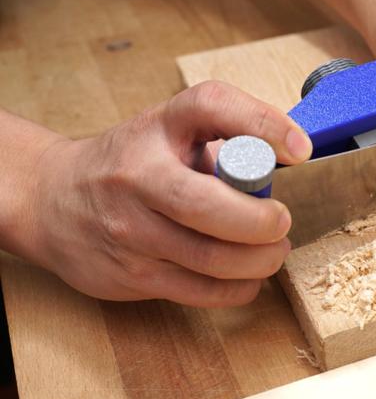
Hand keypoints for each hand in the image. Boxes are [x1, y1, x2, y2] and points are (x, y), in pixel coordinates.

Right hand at [28, 81, 311, 306]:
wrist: (51, 200)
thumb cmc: (129, 163)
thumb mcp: (169, 131)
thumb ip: (224, 138)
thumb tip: (290, 158)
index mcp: (158, 127)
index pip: (211, 106)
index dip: (263, 123)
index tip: (300, 150)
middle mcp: (138, 176)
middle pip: (208, 206)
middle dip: (261, 222)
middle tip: (282, 222)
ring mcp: (129, 230)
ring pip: (210, 258)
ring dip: (259, 260)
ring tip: (275, 251)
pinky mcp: (129, 274)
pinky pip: (200, 291)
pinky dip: (238, 287)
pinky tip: (250, 276)